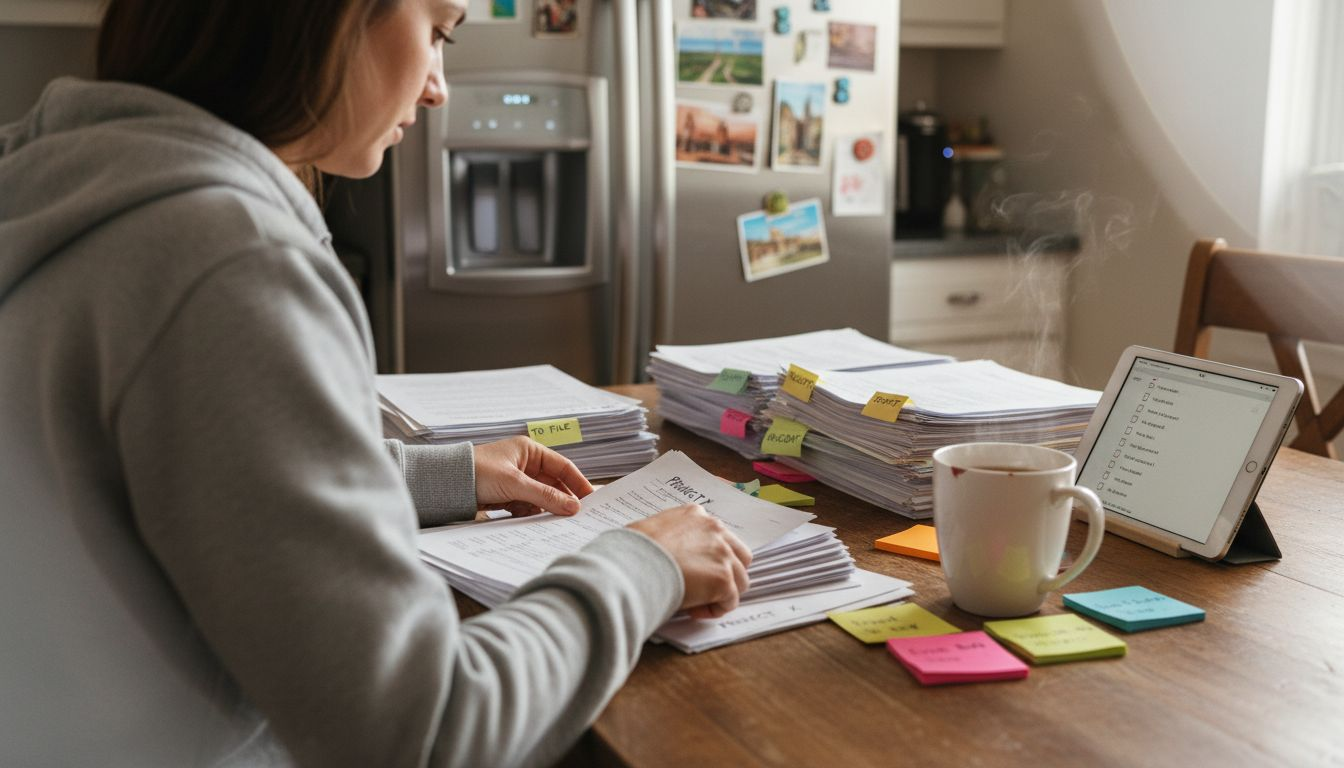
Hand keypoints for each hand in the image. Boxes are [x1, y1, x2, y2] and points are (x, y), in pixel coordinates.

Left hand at [473, 436, 594, 516]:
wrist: (444, 484)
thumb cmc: (477, 472)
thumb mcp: (515, 483)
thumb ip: (545, 495)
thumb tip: (573, 507)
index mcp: (529, 450)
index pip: (563, 466)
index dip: (578, 482)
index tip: (591, 499)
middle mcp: (525, 464)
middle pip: (553, 484)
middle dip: (562, 500)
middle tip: (577, 517)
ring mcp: (516, 481)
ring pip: (541, 497)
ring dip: (545, 508)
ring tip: (553, 522)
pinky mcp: (506, 496)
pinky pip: (527, 506)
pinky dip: (530, 514)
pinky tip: (531, 521)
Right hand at [628, 504, 751, 619]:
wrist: (631, 565)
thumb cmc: (630, 551)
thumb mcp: (648, 530)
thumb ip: (666, 537)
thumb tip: (662, 553)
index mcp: (695, 515)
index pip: (718, 536)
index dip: (708, 558)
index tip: (693, 571)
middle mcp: (714, 529)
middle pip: (739, 555)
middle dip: (727, 573)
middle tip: (705, 588)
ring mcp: (722, 553)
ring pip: (740, 579)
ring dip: (723, 593)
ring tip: (698, 602)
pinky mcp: (723, 578)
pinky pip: (730, 601)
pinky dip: (715, 609)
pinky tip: (694, 610)